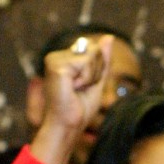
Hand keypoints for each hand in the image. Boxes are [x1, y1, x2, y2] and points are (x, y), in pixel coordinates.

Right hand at [27, 35, 111, 163]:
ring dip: (90, 76)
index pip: (94, 49)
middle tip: (80, 89)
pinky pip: (85, 62)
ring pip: (91, 54)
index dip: (97, 69)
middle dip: (95, 71)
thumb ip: (102, 59)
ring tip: (75, 89)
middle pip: (94, 49)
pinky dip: (85, 78)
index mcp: (63, 59)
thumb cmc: (80, 109)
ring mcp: (54, 59)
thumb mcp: (97, 80)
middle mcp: (56, 56)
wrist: (68, 126)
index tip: (84, 86)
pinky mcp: (55, 65)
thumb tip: (109, 37)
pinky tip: (72, 88)